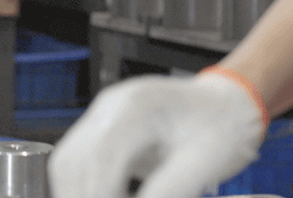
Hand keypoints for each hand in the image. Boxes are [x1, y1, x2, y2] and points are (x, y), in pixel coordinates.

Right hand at [47, 73, 265, 197]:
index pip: (99, 158)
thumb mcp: (204, 163)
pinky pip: (76, 162)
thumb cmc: (222, 126)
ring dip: (78, 193)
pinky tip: (109, 197)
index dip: (99, 195)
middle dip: (82, 196)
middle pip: (72, 162)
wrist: (225, 104)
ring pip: (67, 163)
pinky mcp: (101, 127)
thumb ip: (169, 190)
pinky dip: (85, 187)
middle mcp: (110, 106)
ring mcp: (101, 115)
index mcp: (137, 107)